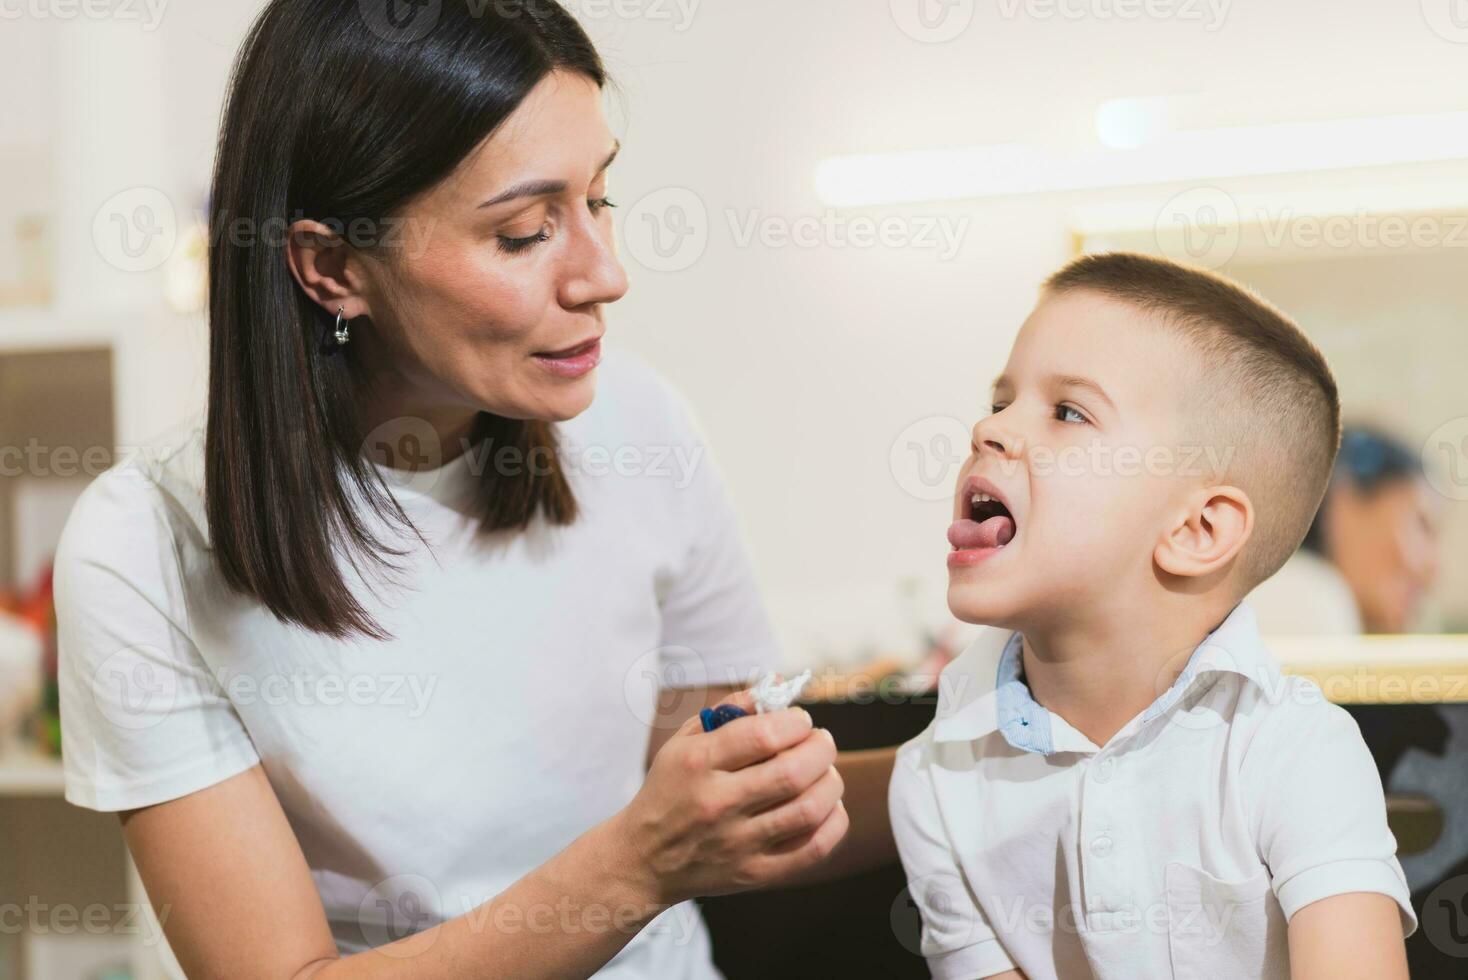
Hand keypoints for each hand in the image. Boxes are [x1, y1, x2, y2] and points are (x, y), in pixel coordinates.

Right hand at [609, 688, 847, 905]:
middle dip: (821, 748)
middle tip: (821, 741)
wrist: (643, 859)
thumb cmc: (670, 789)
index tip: (800, 720)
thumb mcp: (683, 741)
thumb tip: (779, 685)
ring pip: (808, 810)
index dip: (796, 722)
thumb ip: (731, 710)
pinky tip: (827, 806)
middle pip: (793, 773)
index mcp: (697, 763)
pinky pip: (812, 849)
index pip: (763, 736)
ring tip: (825, 771)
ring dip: (830, 782)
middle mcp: (717, 803)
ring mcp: (737, 843)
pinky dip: (833, 822)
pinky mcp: (753, 874)